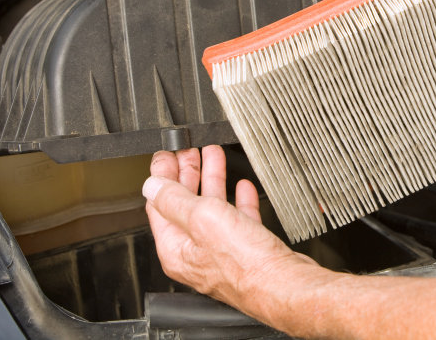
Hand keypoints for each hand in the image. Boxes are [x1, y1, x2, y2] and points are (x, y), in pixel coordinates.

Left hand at [143, 145, 319, 320]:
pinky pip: (237, 218)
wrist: (284, 284)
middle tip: (188, 151)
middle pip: (185, 204)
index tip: (166, 155)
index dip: (162, 176)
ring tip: (213, 156)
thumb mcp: (202, 220)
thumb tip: (152, 186)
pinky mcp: (247, 249)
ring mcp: (222, 250)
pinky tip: (242, 187)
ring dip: (212, 179)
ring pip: (212, 207)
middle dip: (187, 173)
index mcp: (176, 248)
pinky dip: (237, 199)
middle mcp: (196, 252)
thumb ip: (174, 200)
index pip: (160, 205)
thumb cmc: (245, 263)